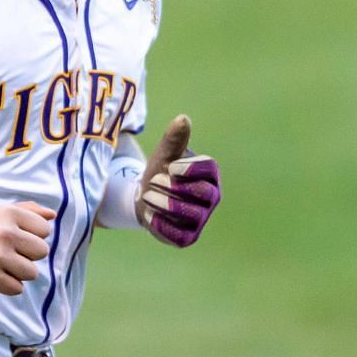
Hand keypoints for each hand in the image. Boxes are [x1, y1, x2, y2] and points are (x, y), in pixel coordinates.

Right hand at [0, 202, 54, 295]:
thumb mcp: (0, 213)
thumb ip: (29, 211)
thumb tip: (52, 216)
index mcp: (9, 213)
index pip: (44, 230)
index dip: (31, 236)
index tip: (13, 237)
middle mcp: (4, 233)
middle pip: (41, 252)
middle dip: (28, 255)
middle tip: (7, 252)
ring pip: (32, 273)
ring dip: (18, 272)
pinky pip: (17, 288)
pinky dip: (7, 286)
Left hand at [137, 115, 221, 247]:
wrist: (144, 197)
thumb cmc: (160, 172)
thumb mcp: (164, 155)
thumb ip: (173, 140)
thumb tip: (183, 119)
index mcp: (209, 175)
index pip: (209, 170)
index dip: (189, 168)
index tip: (170, 166)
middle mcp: (211, 198)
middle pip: (200, 193)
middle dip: (171, 186)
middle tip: (154, 181)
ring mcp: (201, 220)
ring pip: (188, 214)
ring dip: (162, 203)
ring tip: (148, 195)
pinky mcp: (187, 238)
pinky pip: (176, 234)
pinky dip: (158, 222)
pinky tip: (148, 212)